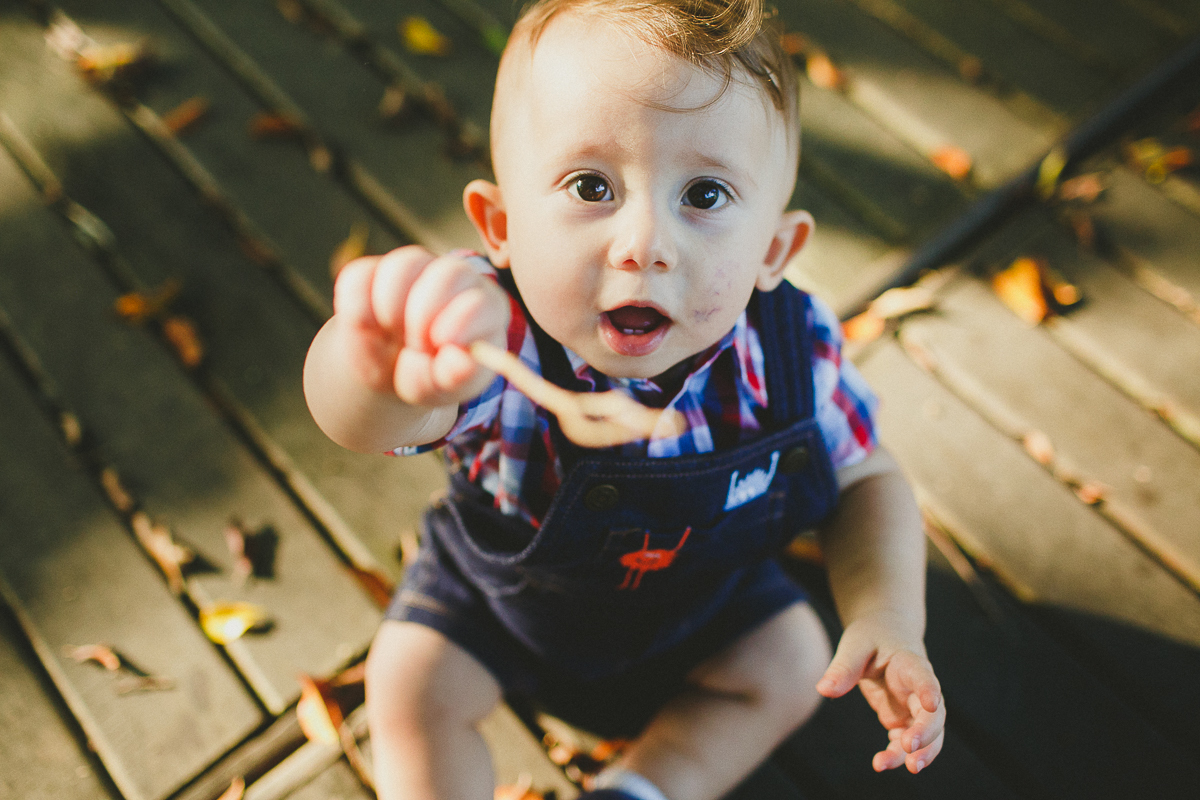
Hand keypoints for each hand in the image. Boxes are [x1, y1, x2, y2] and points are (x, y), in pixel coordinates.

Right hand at [333, 246, 509, 406]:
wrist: (388, 373)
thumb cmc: (431, 377)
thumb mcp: (445, 387)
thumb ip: (456, 377)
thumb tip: (463, 364)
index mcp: (485, 307)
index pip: (482, 301)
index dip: (461, 321)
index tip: (441, 343)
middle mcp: (454, 277)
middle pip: (448, 272)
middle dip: (427, 312)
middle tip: (417, 345)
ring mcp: (414, 268)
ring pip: (403, 266)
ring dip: (392, 309)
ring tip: (394, 337)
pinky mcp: (372, 271)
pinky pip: (359, 278)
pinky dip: (358, 309)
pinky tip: (371, 329)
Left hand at [816, 615, 944, 773]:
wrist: (884, 634)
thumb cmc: (871, 637)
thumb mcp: (855, 645)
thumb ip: (843, 667)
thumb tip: (823, 690)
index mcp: (910, 663)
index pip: (924, 677)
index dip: (929, 689)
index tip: (931, 703)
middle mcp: (918, 689)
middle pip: (934, 714)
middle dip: (926, 733)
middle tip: (910, 748)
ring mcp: (913, 707)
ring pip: (927, 735)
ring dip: (918, 753)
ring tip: (896, 766)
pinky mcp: (903, 718)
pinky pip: (907, 741)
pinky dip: (898, 753)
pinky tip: (882, 762)